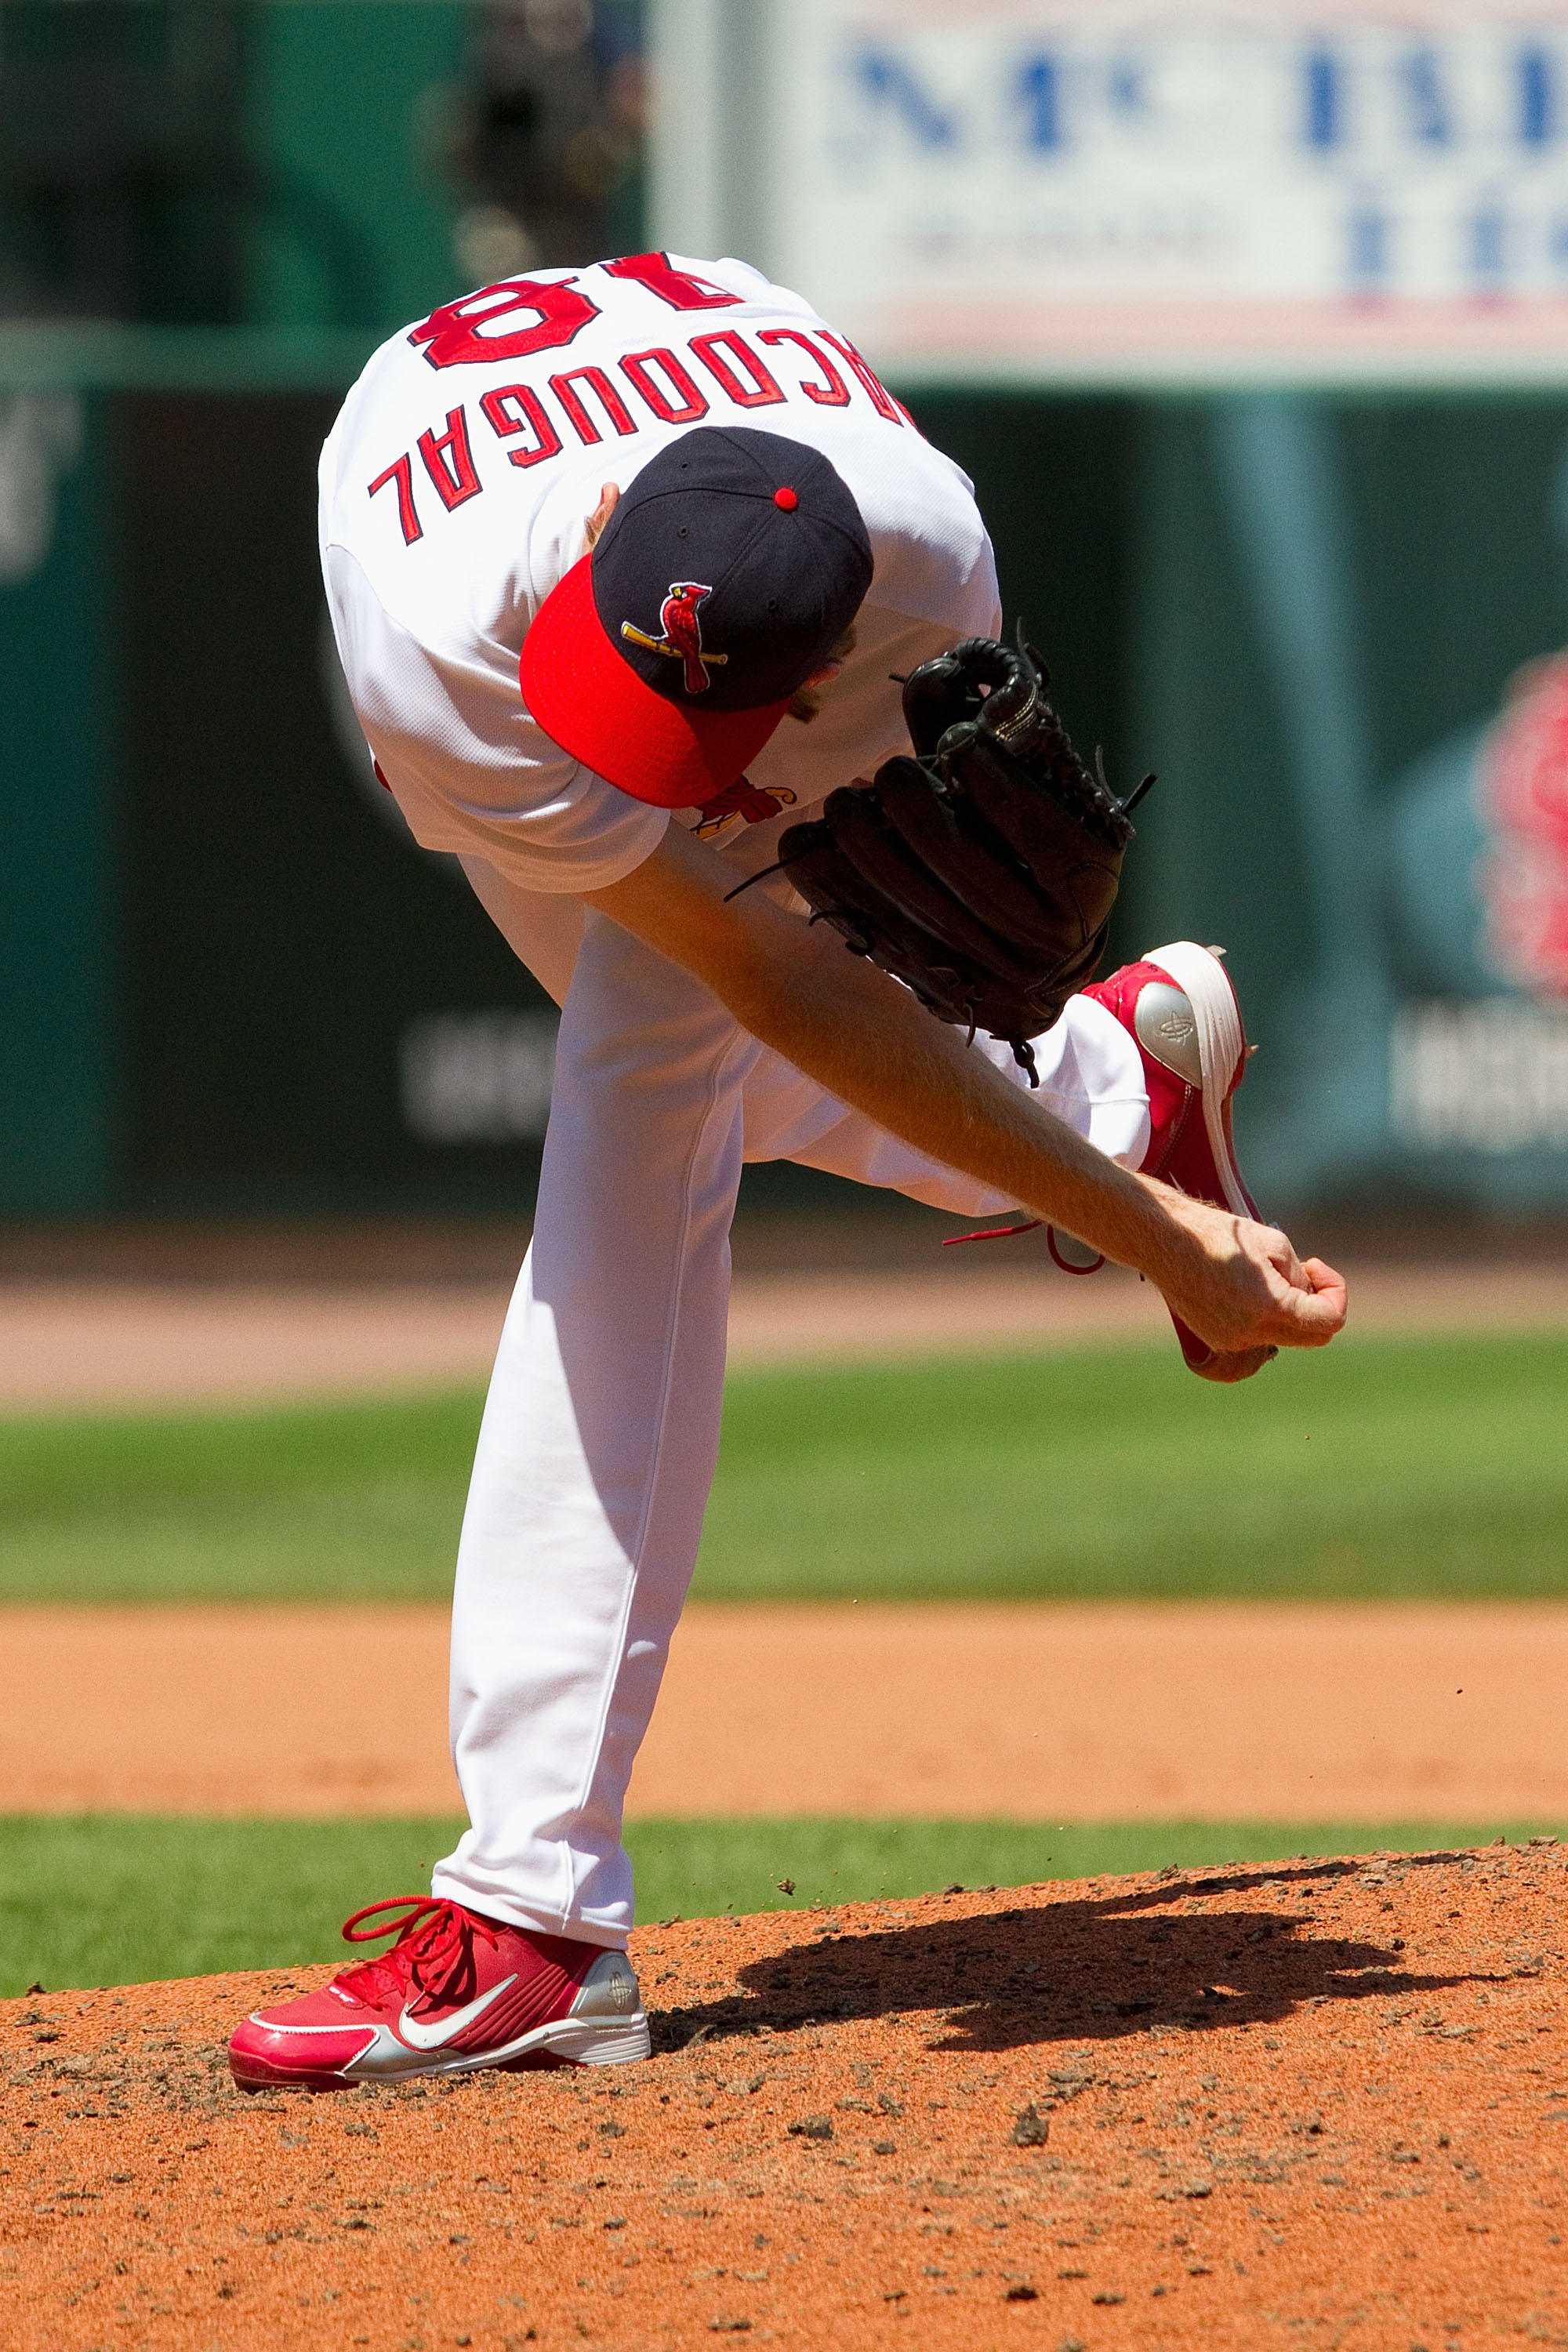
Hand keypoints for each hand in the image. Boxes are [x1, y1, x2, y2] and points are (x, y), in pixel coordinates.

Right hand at [1151, 1194, 1346, 1380]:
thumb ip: (1301, 1276)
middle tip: (1305, 1274)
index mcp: (1271, 1308)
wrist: (1164, 1240)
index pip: (1330, 1321)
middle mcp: (1252, 1333)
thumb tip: (1309, 1296)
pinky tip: (1244, 1285)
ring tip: (1266, 1273)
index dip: (1336, 1292)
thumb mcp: (1275, 1243)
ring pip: (1283, 1335)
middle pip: (1312, 1337)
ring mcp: (1232, 1341)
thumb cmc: (1218, 1235)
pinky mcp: (1216, 1339)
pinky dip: (1263, 1315)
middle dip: (1319, 1306)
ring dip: (1289, 1309)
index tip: (1315, 1266)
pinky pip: (1256, 1334)